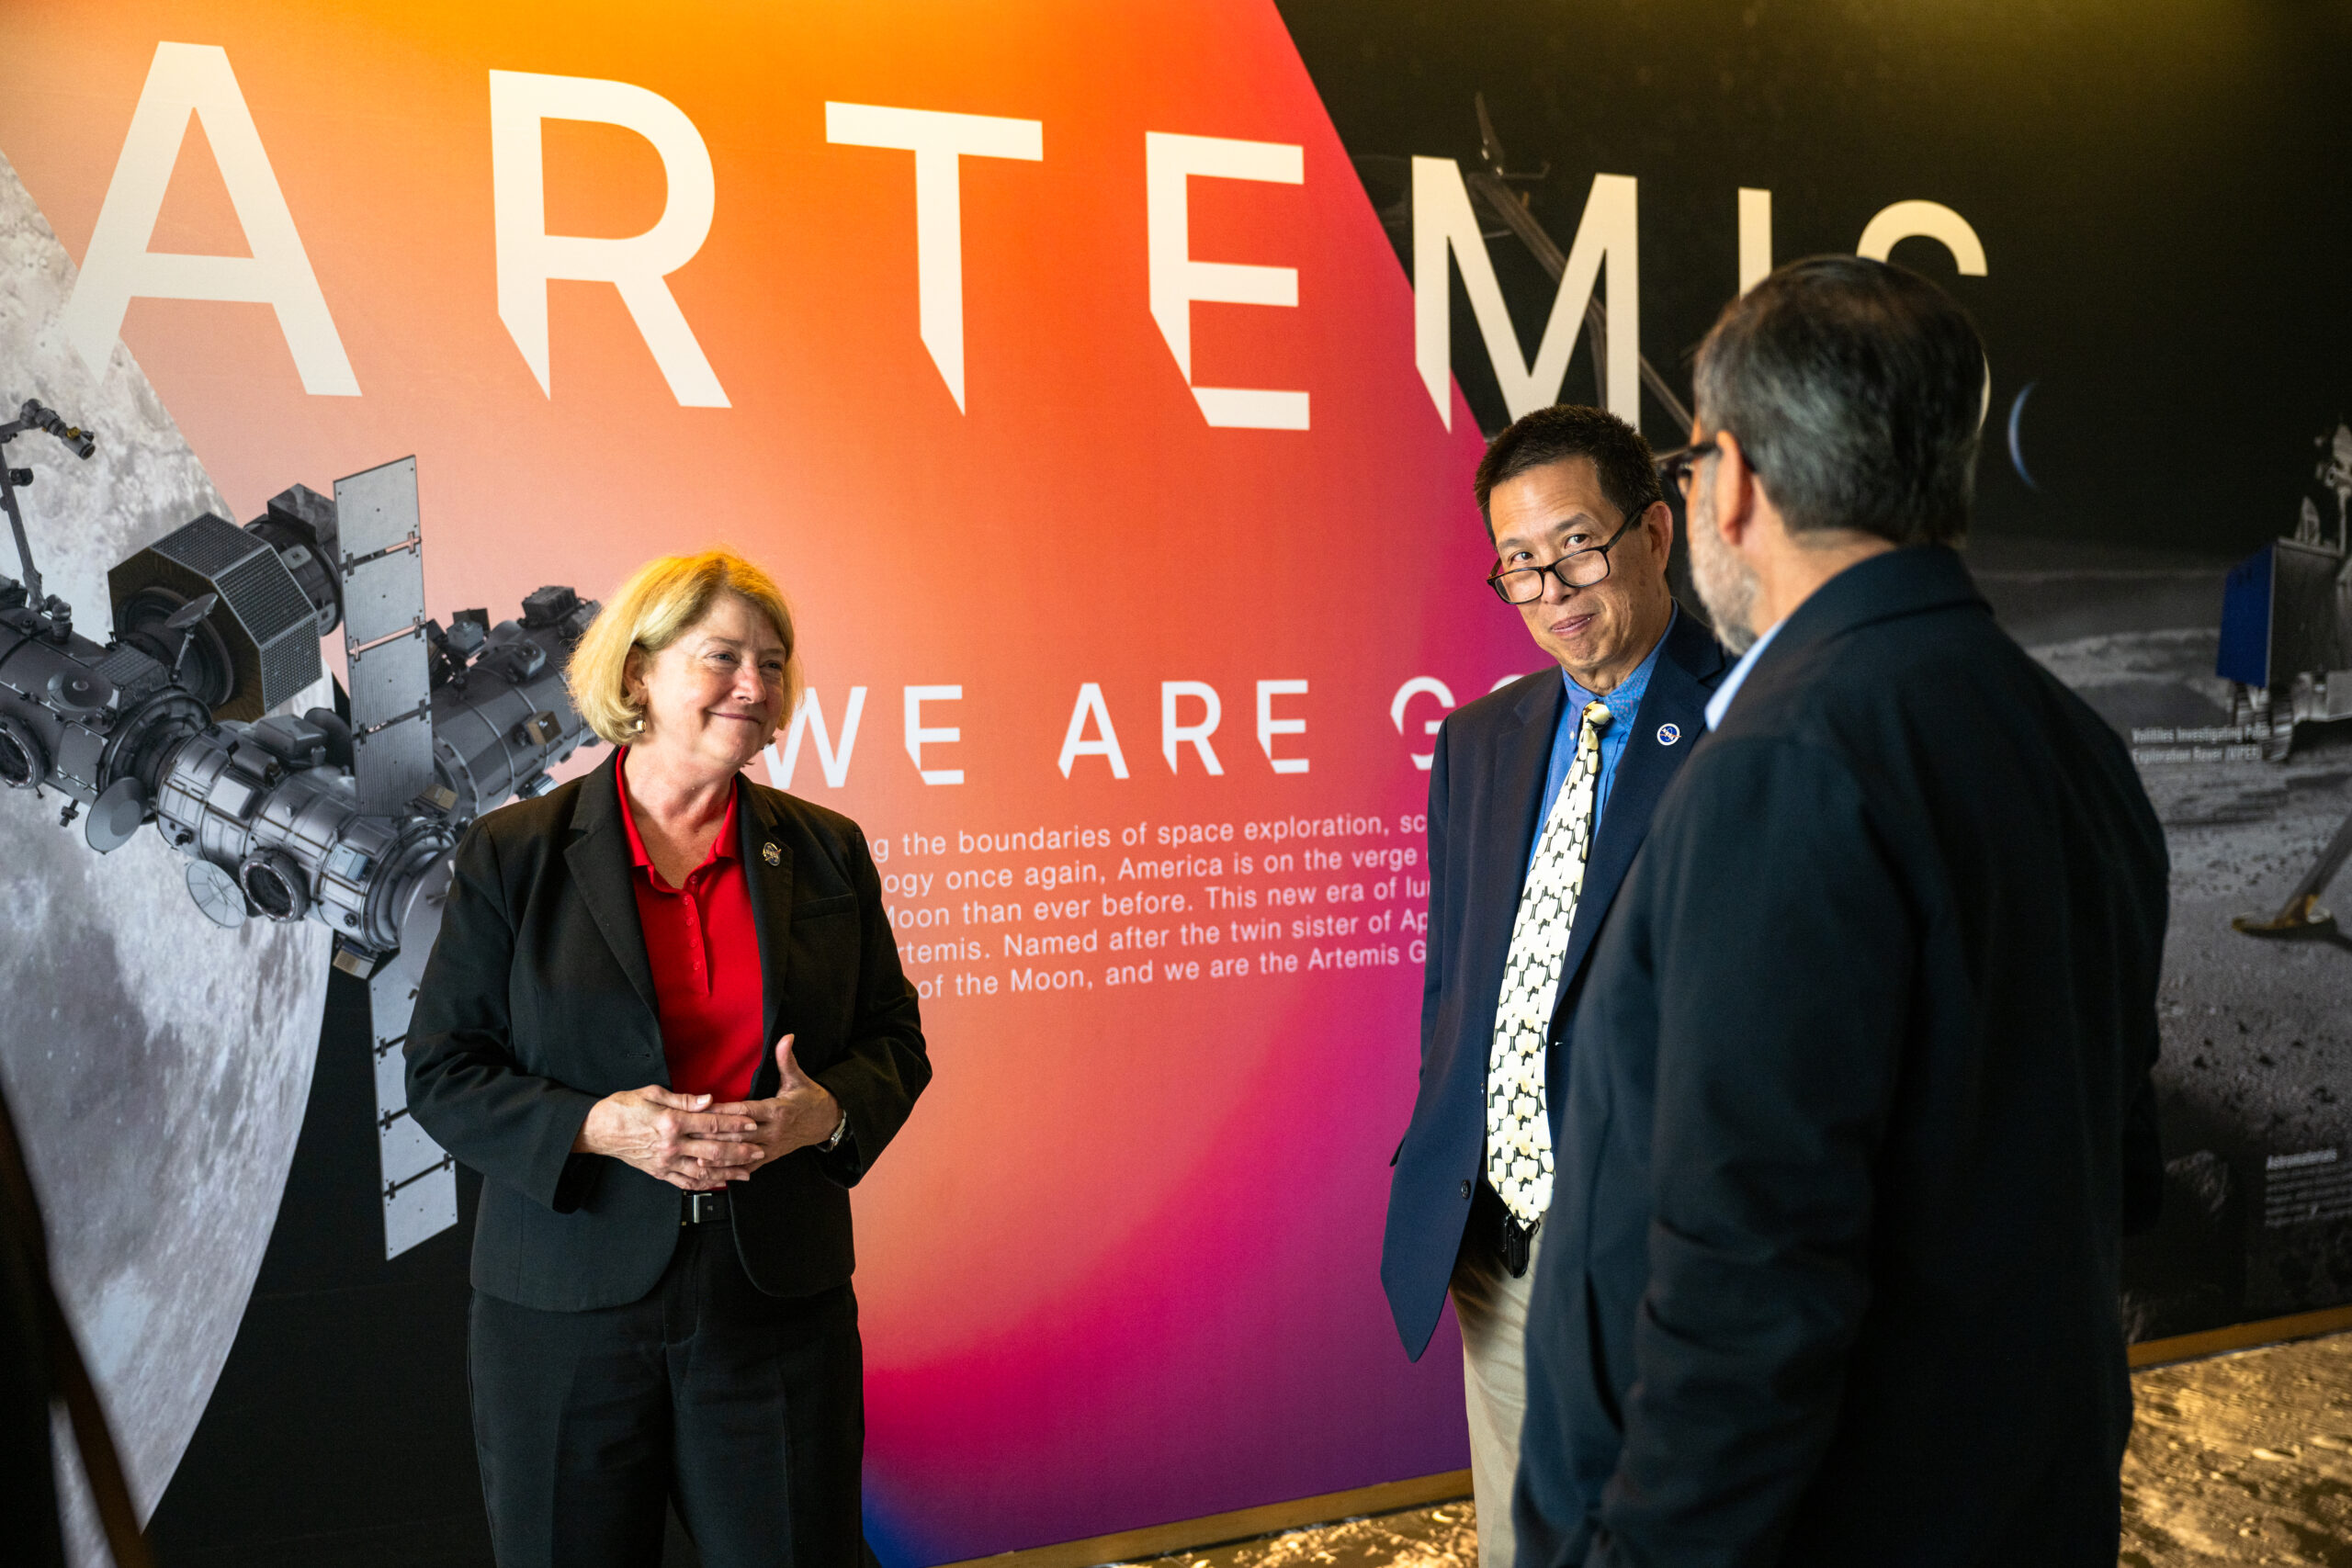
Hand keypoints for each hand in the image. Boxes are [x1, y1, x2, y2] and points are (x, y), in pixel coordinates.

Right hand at [573, 1086, 760, 1191]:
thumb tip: (710, 1100)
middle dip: (740, 1151)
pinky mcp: (659, 1173)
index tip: (752, 1123)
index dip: (735, 1124)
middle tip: (759, 1151)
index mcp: (671, 1122)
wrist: (597, 1130)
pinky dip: (705, 1183)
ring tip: (748, 1171)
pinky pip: (685, 1182)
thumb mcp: (653, 1093)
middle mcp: (671, 1145)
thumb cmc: (623, 1107)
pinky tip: (720, 1183)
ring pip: (703, 1171)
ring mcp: (665, 1162)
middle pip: (713, 1150)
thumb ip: (684, 1100)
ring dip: (728, 1172)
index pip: (712, 1123)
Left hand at [707, 1035, 843, 1171]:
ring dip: (720, 1157)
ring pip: (742, 1153)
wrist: (827, 1121)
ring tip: (697, 1158)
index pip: (746, 1111)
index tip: (705, 1111)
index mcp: (778, 1109)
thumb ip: (787, 1059)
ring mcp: (772, 1146)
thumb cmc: (810, 1098)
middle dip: (715, 1136)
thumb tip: (785, 1038)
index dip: (724, 1112)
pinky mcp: (771, 1156)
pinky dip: (732, 1170)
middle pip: (740, 1134)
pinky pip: (749, 1164)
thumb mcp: (799, 1078)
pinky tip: (717, 1172)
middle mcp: (773, 1130)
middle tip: (692, 1136)